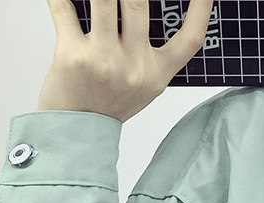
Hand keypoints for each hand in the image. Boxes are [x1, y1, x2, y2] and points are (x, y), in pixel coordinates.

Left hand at [37, 0, 213, 122]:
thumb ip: (150, 50)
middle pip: (137, 4)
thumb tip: (142, 7)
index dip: (201, 11)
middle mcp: (133, 66)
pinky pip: (63, 8)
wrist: (79, 129)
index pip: (189, 40)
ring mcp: (102, 60)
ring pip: (102, 0)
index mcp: (156, 73)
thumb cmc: (110, 102)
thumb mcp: (145, 84)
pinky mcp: (71, 55)